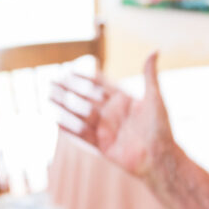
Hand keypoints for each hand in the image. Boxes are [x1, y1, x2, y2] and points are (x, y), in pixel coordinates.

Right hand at [50, 52, 176, 182]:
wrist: (160, 158)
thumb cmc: (161, 128)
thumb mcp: (155, 98)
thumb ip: (149, 75)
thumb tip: (155, 50)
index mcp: (123, 101)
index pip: (100, 85)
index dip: (84, 78)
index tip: (68, 70)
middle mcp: (112, 113)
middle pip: (86, 98)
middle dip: (68, 90)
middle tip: (51, 81)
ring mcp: (106, 129)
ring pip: (81, 114)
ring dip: (64, 106)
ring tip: (48, 97)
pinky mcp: (102, 145)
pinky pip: (83, 135)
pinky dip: (69, 128)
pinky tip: (55, 120)